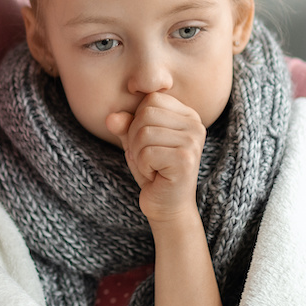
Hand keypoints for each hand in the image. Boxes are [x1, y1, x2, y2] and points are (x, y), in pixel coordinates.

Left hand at [105, 92, 204, 222]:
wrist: (167, 206)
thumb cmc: (153, 170)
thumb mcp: (135, 142)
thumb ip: (125, 125)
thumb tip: (111, 118)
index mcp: (187, 115)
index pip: (151, 99)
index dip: (137, 120)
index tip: (148, 142)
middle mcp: (195, 125)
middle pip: (146, 113)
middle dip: (135, 138)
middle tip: (148, 158)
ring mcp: (193, 142)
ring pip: (144, 133)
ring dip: (138, 154)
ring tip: (152, 166)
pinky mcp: (185, 160)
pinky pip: (146, 153)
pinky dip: (143, 166)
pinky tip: (155, 175)